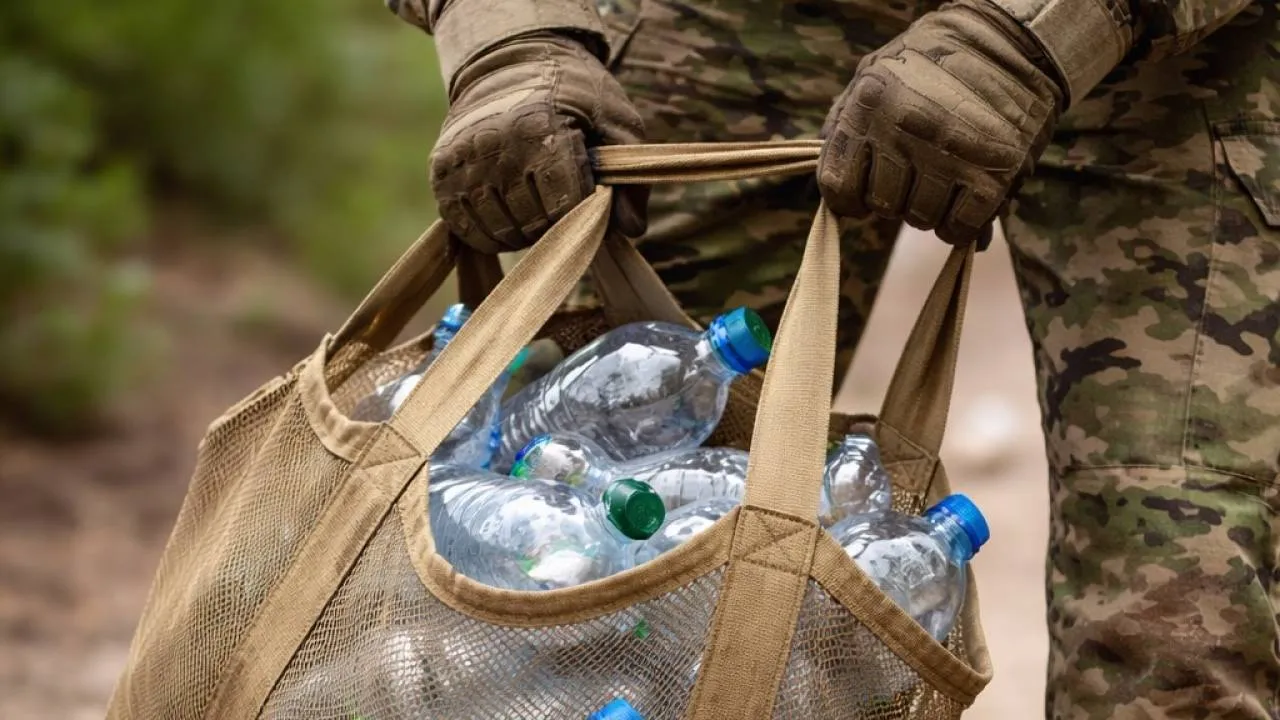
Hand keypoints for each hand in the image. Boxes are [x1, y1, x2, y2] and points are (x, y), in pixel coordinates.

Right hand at [430, 33, 646, 253]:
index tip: (588, 195)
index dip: (583, 211)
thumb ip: (629, 175)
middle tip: (562, 202)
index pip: (567, 205)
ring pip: (501, 231)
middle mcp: (496, 147)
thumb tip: (631, 228)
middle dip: (556, 224)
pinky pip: (467, 228)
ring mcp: (464, 161)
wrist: (511, 61)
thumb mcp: (616, 120)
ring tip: (536, 208)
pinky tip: (508, 217)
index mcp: (541, 131)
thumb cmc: (573, 93)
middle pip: (535, 223)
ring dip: (524, 233)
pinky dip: (491, 234)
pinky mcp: (441, 172)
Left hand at [816, 0, 1065, 245]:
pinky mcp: (992, 175)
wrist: (1011, 40)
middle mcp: (904, 131)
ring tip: (944, 178)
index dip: (851, 199)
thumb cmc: (933, 60)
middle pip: (883, 206)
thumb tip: (835, 188)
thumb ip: (845, 125)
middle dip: (896, 197)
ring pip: (921, 219)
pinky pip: (960, 227)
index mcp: (869, 106)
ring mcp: (949, 155)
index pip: (838, 186)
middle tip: (917, 174)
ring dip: (930, 208)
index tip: (865, 194)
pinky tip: (964, 202)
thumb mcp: (873, 73)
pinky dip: (960, 225)